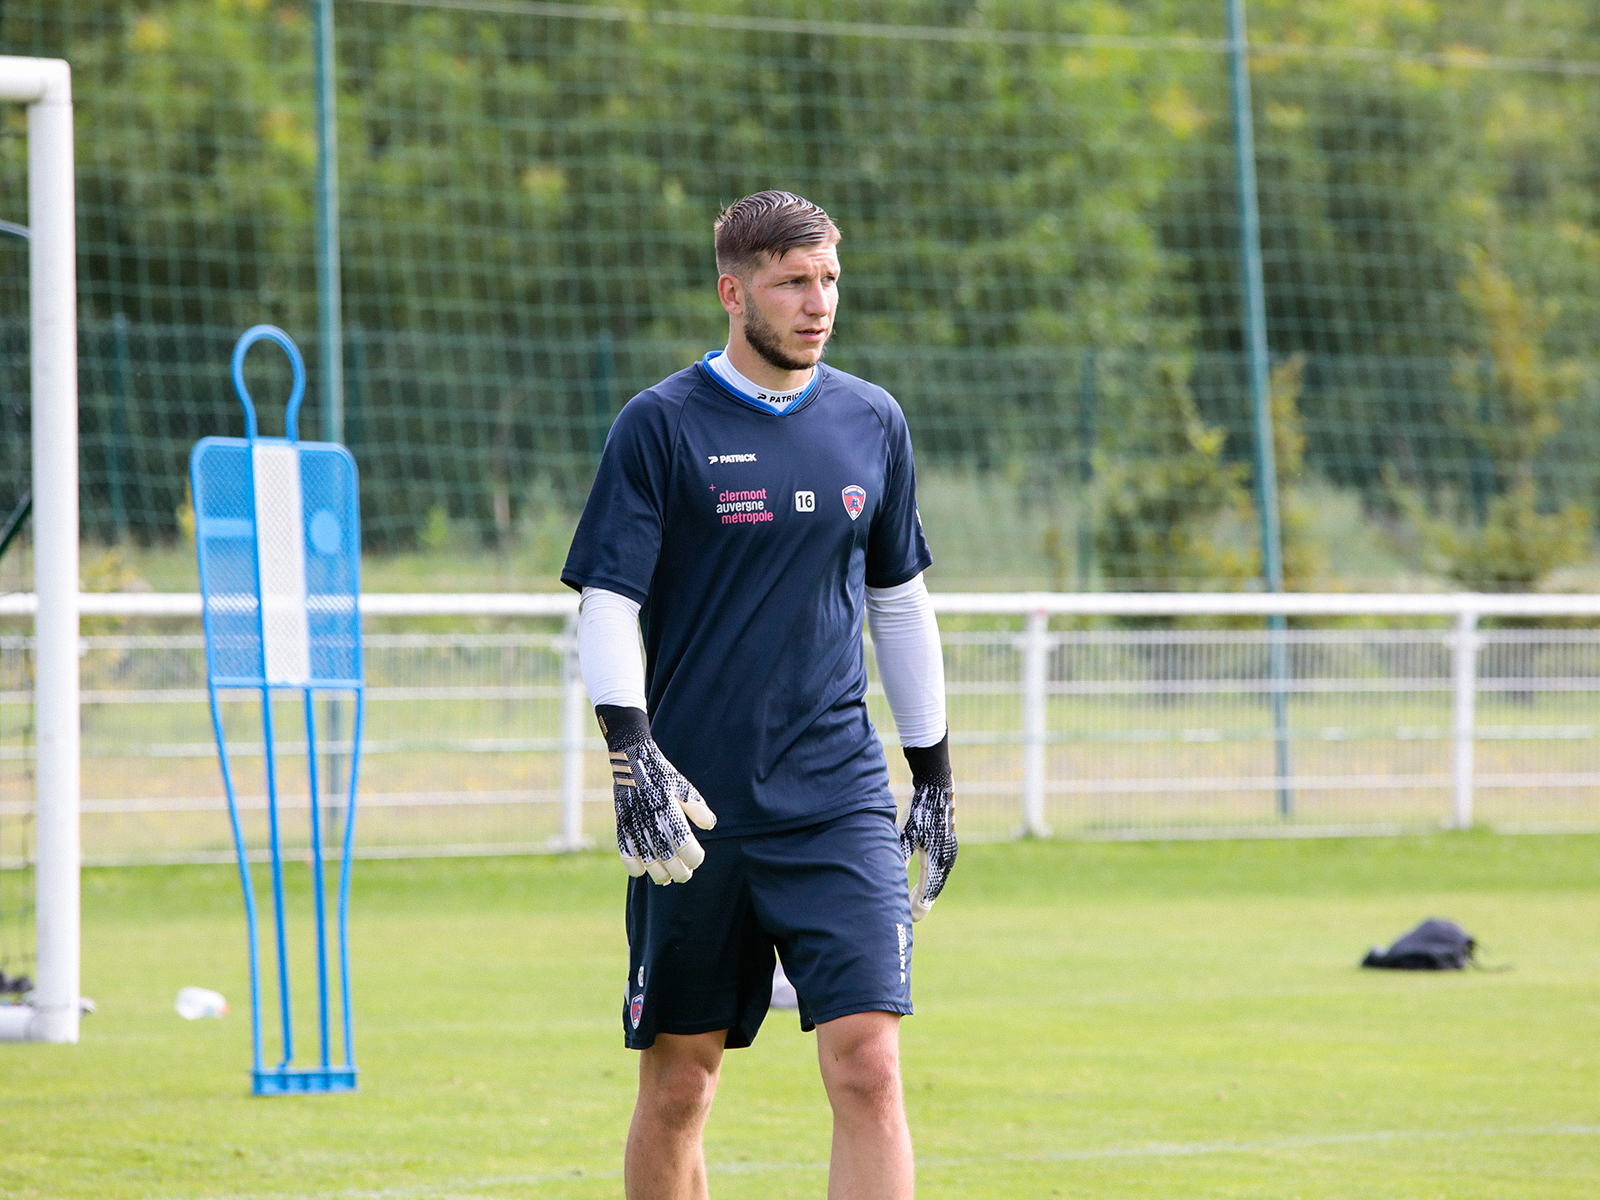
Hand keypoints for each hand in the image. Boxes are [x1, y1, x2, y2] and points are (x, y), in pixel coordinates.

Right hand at [596, 705, 716, 884]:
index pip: (685, 845)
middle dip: (680, 872)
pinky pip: (627, 856)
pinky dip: (635, 868)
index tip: (697, 858)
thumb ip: (697, 808)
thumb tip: (709, 826)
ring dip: (660, 875)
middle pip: (668, 858)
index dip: (694, 857)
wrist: (632, 762)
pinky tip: (645, 870)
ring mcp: (635, 825)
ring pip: (649, 862)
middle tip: (686, 875)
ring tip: (668, 878)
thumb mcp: (684, 787)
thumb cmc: (663, 776)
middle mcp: (652, 820)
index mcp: (670, 810)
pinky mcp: (621, 827)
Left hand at [898, 733, 955, 921]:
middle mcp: (946, 860)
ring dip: (925, 894)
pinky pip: (937, 872)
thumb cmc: (919, 812)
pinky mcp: (945, 848)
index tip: (908, 919)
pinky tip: (918, 887)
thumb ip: (899, 857)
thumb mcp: (905, 835)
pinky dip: (929, 883)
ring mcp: (947, 854)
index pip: (928, 893)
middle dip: (920, 904)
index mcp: (937, 861)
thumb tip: (889, 877)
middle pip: (933, 890)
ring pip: (936, 882)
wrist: (936, 790)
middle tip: (907, 918)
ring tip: (911, 906)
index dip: (917, 907)